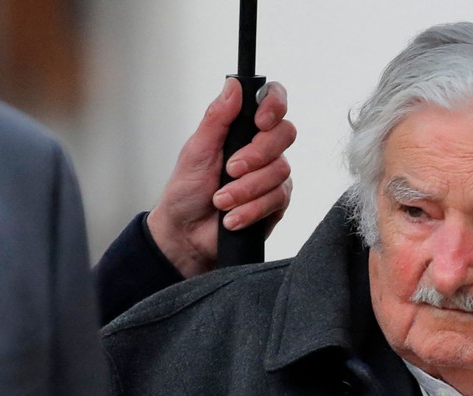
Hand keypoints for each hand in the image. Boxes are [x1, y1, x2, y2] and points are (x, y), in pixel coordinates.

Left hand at [147, 78, 296, 277]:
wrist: (187, 233)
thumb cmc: (188, 191)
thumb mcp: (197, 149)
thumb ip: (218, 118)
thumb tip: (234, 85)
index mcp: (243, 129)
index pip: (273, 102)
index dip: (274, 105)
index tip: (259, 121)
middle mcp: (263, 149)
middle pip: (285, 134)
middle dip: (256, 154)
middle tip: (230, 169)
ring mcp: (273, 176)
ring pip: (280, 171)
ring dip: (246, 189)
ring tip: (221, 200)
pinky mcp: (277, 203)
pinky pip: (277, 199)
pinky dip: (250, 209)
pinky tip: (232, 217)